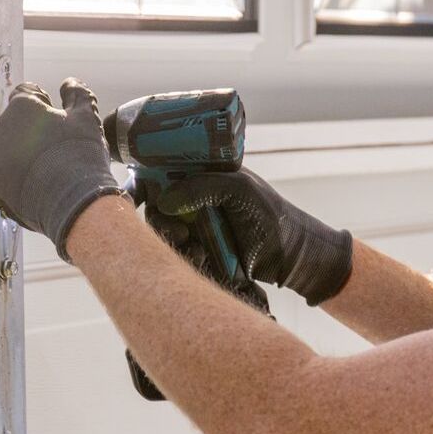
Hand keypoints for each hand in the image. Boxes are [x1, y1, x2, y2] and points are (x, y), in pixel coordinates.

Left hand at [0, 78, 124, 262]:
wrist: (73, 202)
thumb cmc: (80, 155)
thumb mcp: (87, 117)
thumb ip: (78, 94)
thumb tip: (70, 83)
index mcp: (21, 106)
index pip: (27, 92)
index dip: (44, 102)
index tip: (57, 116)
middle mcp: (0, 128)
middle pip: (15, 121)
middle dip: (32, 128)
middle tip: (56, 145)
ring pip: (8, 148)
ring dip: (23, 152)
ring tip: (49, 168)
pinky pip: (5, 174)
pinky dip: (18, 176)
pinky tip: (39, 184)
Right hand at [139, 168, 352, 306]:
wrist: (293, 257)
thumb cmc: (271, 215)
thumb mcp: (240, 190)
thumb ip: (203, 186)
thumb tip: (164, 200)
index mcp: (204, 176)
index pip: (163, 174)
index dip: (146, 184)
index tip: (139, 197)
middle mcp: (196, 200)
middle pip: (158, 208)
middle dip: (161, 222)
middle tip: (178, 233)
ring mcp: (198, 227)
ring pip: (165, 235)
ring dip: (173, 243)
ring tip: (195, 249)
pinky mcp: (201, 252)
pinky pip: (179, 255)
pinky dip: (185, 259)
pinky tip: (201, 259)